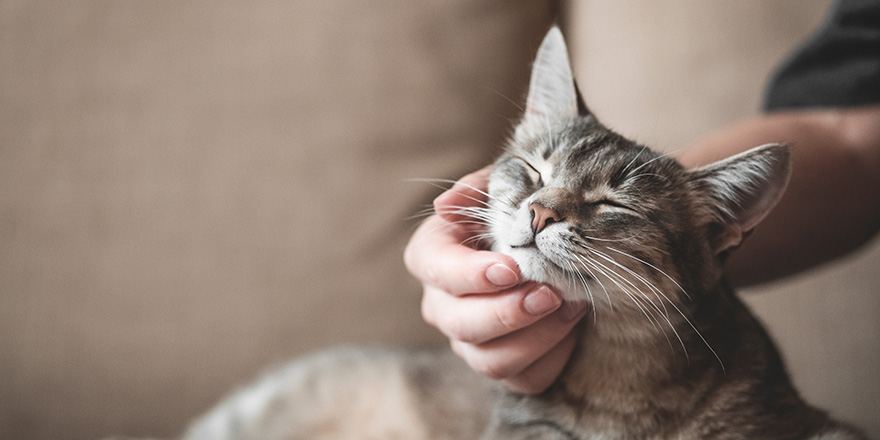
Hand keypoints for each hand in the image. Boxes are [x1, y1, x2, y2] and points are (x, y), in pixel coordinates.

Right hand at [404, 167, 587, 393]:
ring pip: (489, 360)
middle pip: (459, 323)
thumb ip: (477, 188)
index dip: (469, 274)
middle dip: (508, 312)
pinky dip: (552, 357)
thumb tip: (444, 206)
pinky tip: (573, 328)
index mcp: (432, 255)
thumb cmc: (518, 211)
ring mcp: (468, 341)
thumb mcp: (501, 187)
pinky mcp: (502, 366)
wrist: (552, 243)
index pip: (434, 269)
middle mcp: (441, 304)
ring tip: (571, 307)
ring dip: (535, 338)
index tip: (510, 268)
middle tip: (550, 294)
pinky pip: (523, 379)